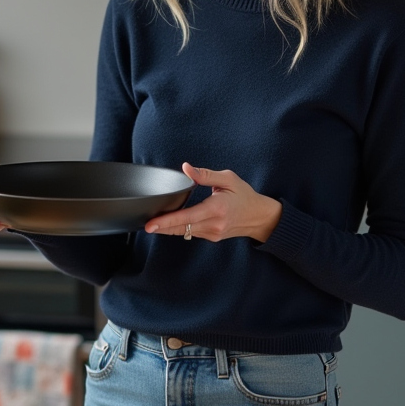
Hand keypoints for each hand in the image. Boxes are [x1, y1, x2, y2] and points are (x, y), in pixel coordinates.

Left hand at [144, 163, 281, 242]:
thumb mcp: (228, 179)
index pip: (186, 216)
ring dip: (169, 228)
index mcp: (217, 208)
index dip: (166, 221)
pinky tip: (170, 223)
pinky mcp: (212, 237)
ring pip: (184, 232)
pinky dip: (180, 228)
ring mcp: (213, 233)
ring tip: (154, 223)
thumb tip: (186, 168)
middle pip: (181, 228)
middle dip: (161, 227)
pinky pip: (191, 233)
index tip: (151, 224)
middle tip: (144, 224)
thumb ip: (205, 175)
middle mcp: (214, 224)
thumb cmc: (244, 195)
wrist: (259, 216)